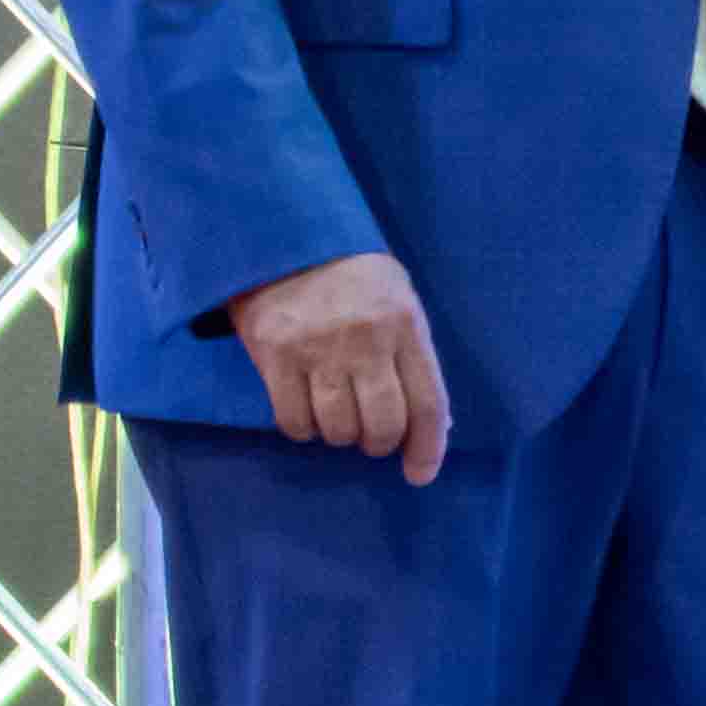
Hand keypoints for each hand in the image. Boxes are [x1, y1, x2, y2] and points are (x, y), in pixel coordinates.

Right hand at [224, 251, 451, 485]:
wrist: (282, 232)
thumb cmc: (349, 271)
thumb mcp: (397, 298)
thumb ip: (412, 354)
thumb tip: (431, 423)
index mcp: (405, 324)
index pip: (428, 403)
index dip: (428, 448)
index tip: (420, 474)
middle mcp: (366, 340)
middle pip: (383, 424)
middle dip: (379, 443)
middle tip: (370, 437)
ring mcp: (318, 348)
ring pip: (338, 428)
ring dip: (340, 436)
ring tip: (335, 417)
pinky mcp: (274, 354)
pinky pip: (293, 420)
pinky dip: (302, 430)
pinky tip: (304, 414)